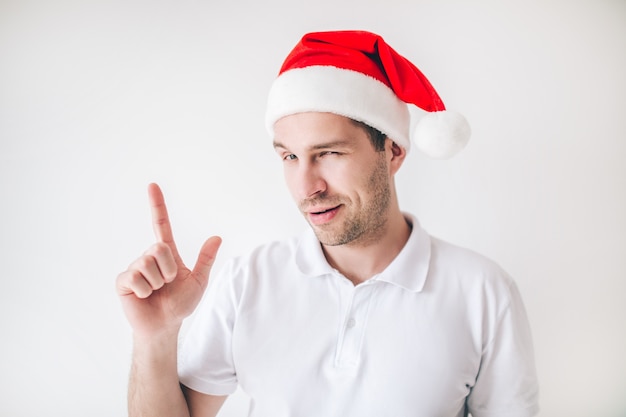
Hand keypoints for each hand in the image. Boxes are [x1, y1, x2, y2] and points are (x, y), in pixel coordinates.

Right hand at [116, 183, 221, 336]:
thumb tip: (217, 237)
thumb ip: (206, 259)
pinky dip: (145, 290)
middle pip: (159, 248)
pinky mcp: (123, 281)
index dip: (157, 205)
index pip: (160, 224)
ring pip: (148, 263)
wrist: (165, 325)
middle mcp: (149, 256)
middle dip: (168, 269)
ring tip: (156, 291)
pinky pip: (136, 277)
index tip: (153, 185)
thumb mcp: (198, 281)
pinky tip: (143, 296)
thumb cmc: (180, 304)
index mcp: (166, 254)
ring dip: (158, 282)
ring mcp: (135, 267)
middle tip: (167, 283)